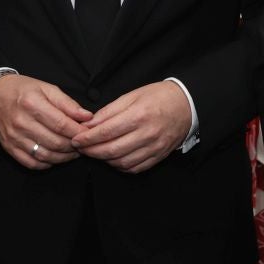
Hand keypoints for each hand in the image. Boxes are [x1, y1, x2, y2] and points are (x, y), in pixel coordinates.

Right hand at [0, 74, 91, 169]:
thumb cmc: (23, 90)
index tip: (88, 133)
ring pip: (46, 155)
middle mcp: (22, 122)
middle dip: (74, 146)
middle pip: (55, 142)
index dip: (78, 132)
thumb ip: (67, 103)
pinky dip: (47, 164)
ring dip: (63, 157)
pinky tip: (55, 157)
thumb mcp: (47, 88)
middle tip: (82, 144)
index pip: (62, 124)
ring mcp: (14, 137)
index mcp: (32, 104)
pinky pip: (32, 163)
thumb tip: (86, 117)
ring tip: (72, 151)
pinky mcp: (9, 148)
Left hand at [72, 81, 191, 173]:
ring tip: (95, 152)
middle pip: (112, 150)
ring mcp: (154, 147)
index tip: (76, 139)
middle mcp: (147, 134)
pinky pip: (136, 168)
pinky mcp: (159, 156)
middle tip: (80, 148)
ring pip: (122, 162)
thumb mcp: (132, 95)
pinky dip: (120, 166)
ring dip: (104, 160)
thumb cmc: (159, 97)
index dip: (88, 138)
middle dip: (91, 151)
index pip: (106, 131)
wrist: (187, 105)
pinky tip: (113, 159)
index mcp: (139, 115)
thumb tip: (89, 124)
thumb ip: (109, 111)